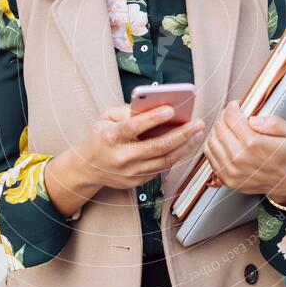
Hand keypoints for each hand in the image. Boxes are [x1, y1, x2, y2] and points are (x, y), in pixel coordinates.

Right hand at [45, 104, 204, 216]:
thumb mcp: (106, 117)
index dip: (154, 118)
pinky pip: (162, 168)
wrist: (88, 167)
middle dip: (181, 134)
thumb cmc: (100, 137)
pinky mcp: (138, 181)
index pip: (134, 127)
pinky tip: (186, 145)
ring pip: (164, 160)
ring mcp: (131, 172)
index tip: (171, 109)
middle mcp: (122, 157)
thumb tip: (153, 105)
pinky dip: (176, 156)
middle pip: (157, 147)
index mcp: (111, 137)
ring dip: (185, 146)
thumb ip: (127, 110)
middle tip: (197, 123)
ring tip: (197, 133)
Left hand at [203, 101, 285, 203]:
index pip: (231, 117)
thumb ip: (272, 122)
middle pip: (219, 127)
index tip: (236, 106)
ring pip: (212, 140)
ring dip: (216, 129)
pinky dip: (213, 144)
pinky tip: (222, 140)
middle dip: (223, 116)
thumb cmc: (283, 155)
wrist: (283, 180)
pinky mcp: (226, 177)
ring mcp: (231, 169)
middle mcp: (239, 156)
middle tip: (230, 115)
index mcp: (253, 143)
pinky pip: (210, 156)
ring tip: (225, 126)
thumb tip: (252, 119)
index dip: (232, 107)